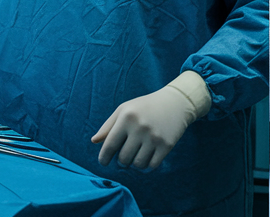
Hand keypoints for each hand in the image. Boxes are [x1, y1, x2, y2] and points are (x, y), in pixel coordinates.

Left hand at [91, 71, 210, 170]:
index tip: (104, 162)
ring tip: (135, 157)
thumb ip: (108, 126)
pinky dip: (146, 167)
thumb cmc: (145, 106)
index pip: (109, 145)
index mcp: (126, 117)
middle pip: (123, 158)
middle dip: (121, 162)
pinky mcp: (166, 145)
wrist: (176, 103)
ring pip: (137, 165)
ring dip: (134, 165)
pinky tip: (146, 159)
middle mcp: (140, 127)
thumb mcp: (124, 109)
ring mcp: (154, 137)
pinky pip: (152, 165)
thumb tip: (94, 141)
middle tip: (124, 158)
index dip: (103, 158)